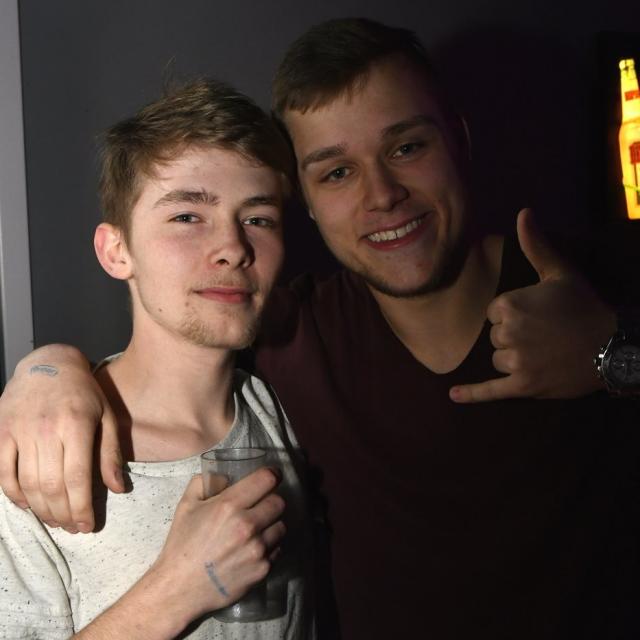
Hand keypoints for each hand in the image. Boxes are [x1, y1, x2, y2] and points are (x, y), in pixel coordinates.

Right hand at [0, 345, 123, 531]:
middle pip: (52, 486)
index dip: (82, 507)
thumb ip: (111, 453)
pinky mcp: (2, 433)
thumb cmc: (84, 392)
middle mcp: (46, 429)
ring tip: (56, 521)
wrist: (49, 364)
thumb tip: (118, 489)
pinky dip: (14, 495)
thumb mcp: (107, 416)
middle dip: (63, 514)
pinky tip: (29, 506)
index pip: (77, 477)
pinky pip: (4, 473)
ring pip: (27, 484)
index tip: (88, 526)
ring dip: (41, 510)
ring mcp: (20, 431)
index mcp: (76, 425)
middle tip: (73, 528)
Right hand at [149, 469, 285, 624]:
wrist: (179, 587)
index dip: (273, 474)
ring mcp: (257, 549)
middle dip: (271, 500)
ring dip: (271, 525)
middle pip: (279, 502)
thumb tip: (225, 477)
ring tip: (256, 530)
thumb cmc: (182, 545)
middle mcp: (247, 525)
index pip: (267, 479)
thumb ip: (205, 483)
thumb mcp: (186, 505)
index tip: (273, 475)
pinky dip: (269, 547)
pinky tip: (252, 549)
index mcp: (229, 505)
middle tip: (261, 505)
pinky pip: (277, 549)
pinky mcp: (262, 569)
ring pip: (281, 526)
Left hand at [449, 209, 615, 402]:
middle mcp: (508, 332)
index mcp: (510, 304)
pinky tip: (453, 396)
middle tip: (546, 336)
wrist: (614, 346)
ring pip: (497, 361)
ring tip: (545, 353)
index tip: (538, 316)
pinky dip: (471, 395)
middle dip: (515, 337)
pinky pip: (490, 391)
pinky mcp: (524, 386)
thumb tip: (523, 212)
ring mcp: (516, 362)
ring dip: (514, 360)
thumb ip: (535, 244)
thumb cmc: (584, 306)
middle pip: (494, 337)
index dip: (514, 314)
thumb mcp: (559, 271)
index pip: (493, 312)